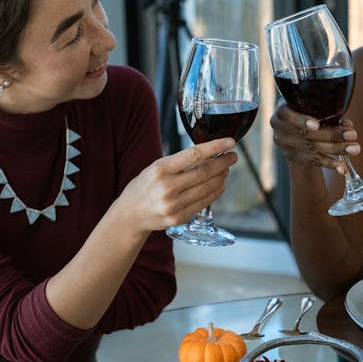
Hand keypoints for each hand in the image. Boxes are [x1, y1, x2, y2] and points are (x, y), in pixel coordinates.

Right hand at [116, 137, 238, 231]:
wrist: (130, 214)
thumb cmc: (144, 187)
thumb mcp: (155, 168)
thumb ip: (179, 163)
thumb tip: (208, 154)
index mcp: (161, 169)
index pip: (194, 154)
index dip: (216, 147)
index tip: (230, 142)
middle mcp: (167, 187)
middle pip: (205, 172)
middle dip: (223, 163)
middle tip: (232, 157)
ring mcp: (174, 205)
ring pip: (207, 188)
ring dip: (221, 177)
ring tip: (226, 169)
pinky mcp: (178, 218)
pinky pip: (203, 203)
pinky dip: (215, 192)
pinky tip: (220, 185)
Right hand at [269, 103, 358, 170]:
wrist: (294, 128)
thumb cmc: (306, 111)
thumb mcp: (309, 105)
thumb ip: (325, 111)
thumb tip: (347, 124)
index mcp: (282, 112)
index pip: (288, 116)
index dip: (301, 120)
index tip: (316, 124)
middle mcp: (280, 129)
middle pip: (306, 134)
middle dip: (331, 135)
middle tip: (352, 135)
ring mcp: (287, 146)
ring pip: (312, 149)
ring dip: (336, 150)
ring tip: (354, 149)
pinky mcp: (295, 158)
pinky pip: (314, 161)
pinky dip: (330, 164)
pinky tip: (342, 167)